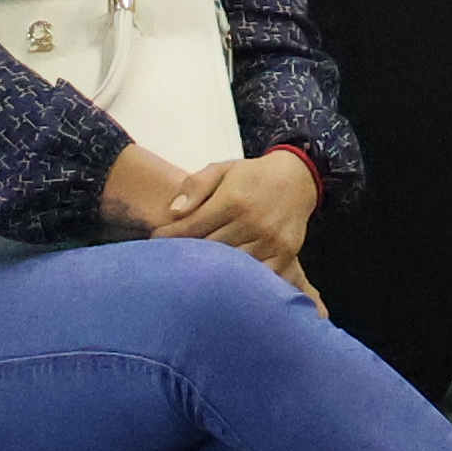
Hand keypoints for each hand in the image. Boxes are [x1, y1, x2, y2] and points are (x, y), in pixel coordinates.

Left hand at [158, 149, 321, 283]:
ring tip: (195, 273)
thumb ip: (195, 186)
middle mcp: (252, 220)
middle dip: (188, 255)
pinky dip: (241, 280)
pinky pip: (257, 276)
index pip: (193, 226)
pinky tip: (227, 281)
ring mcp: (270, 240)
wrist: (296, 180)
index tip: (155, 242)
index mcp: (233, 198)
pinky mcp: (284, 255)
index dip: (170, 237)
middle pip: (210, 249)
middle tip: (171, 261)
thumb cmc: (250, 176)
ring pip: (232, 266)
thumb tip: (174, 212)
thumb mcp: (221, 169)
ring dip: (212, 271)